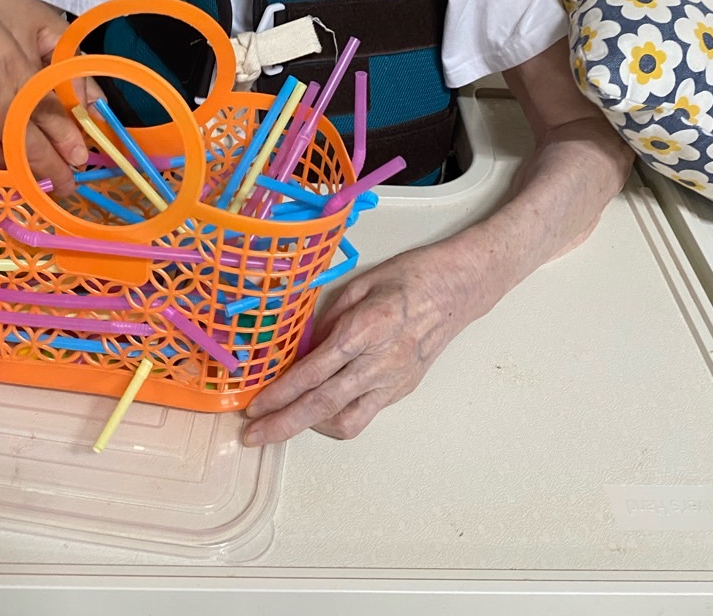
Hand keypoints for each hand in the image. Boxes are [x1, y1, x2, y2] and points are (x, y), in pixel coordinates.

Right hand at [0, 0, 87, 191]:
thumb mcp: (0, 30)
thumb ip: (25, 63)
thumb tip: (41, 85)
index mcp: (14, 81)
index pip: (51, 119)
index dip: (69, 141)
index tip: (83, 159)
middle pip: (27, 150)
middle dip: (51, 172)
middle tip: (67, 188)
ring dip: (15, 170)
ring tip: (28, 179)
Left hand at [244, 243, 479, 444]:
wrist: (457, 289)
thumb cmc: (409, 277)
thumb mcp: (360, 285)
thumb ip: (329, 320)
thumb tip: (302, 348)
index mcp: (366, 329)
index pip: (315, 371)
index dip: (281, 392)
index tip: (256, 406)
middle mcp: (380, 362)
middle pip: (324, 405)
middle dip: (284, 424)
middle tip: (255, 435)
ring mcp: (393, 381)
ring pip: (347, 422)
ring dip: (311, 427)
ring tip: (286, 420)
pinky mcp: (402, 390)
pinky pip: (364, 414)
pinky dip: (337, 417)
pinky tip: (320, 409)